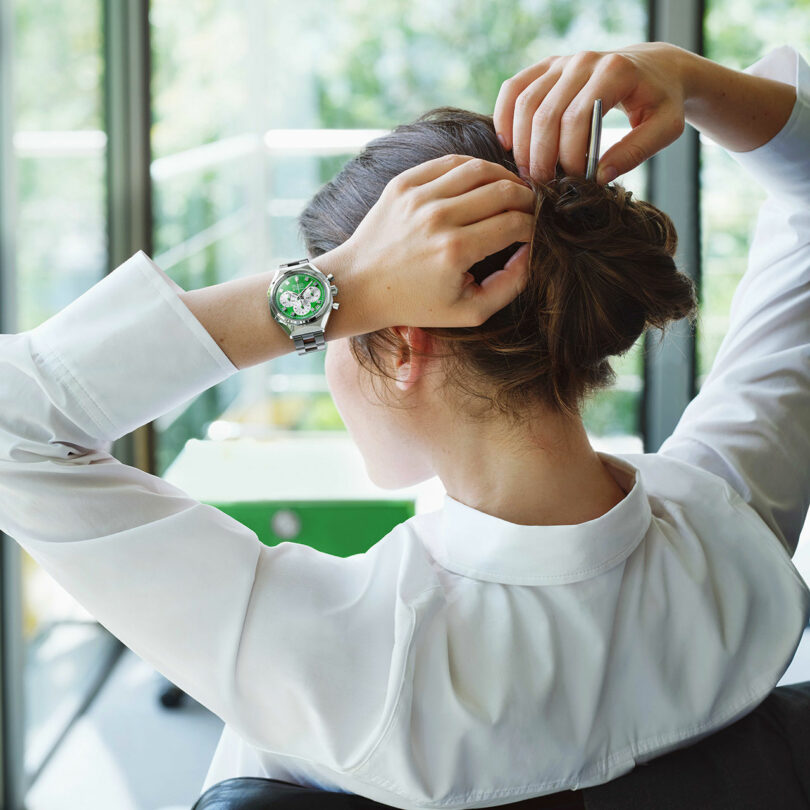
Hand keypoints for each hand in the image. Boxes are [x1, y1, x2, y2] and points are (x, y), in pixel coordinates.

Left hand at [336, 154, 535, 329]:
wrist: (358, 286)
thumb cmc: (415, 303)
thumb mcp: (469, 311)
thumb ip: (510, 286)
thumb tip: (531, 251)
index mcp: (455, 251)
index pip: (515, 224)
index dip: (534, 226)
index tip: (535, 232)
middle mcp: (438, 218)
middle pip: (503, 190)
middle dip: (526, 199)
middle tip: (530, 209)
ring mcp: (418, 196)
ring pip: (479, 169)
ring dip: (504, 177)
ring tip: (511, 191)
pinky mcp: (403, 183)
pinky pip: (450, 163)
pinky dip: (473, 168)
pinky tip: (481, 182)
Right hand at [493, 41, 687, 183]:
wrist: (655, 68)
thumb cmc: (660, 101)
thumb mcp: (664, 129)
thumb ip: (634, 153)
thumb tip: (598, 178)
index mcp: (614, 71)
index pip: (577, 119)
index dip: (570, 156)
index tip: (577, 182)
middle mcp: (583, 61)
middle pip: (546, 114)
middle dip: (541, 156)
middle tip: (543, 186)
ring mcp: (561, 62)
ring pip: (525, 104)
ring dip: (521, 144)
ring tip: (528, 173)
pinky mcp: (546, 67)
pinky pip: (514, 88)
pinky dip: (504, 116)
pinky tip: (506, 144)